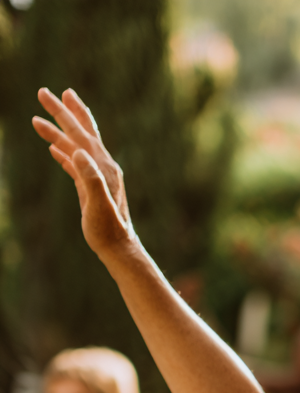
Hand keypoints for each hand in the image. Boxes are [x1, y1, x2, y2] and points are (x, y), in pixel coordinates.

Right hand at [32, 88, 134, 258]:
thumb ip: (90, 179)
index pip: (81, 134)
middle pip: (81, 133)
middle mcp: (103, 168)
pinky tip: (54, 150)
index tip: (50, 94)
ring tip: (36, 119)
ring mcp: (98, 178)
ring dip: (57, 133)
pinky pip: (76, 165)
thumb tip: (79, 152)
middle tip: (43, 92)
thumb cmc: (108, 230)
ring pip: (75, 148)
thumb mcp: (98, 205)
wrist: (118, 248)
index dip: (65, 113)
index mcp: (103, 167)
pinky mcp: (91, 189)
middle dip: (63, 112)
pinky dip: (64, 154)